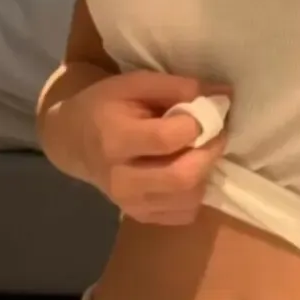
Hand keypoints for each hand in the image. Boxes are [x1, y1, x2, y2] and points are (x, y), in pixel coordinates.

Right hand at [81, 69, 232, 225]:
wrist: (75, 142)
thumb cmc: (107, 106)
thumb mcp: (135, 83)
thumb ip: (177, 87)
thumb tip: (224, 96)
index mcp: (115, 139)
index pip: (167, 139)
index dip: (197, 124)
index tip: (209, 111)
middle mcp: (121, 179)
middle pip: (182, 177)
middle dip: (209, 152)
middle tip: (215, 134)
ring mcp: (130, 204)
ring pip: (188, 199)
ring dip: (205, 172)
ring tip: (198, 151)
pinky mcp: (140, 216)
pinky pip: (184, 214)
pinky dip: (195, 192)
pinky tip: (185, 170)